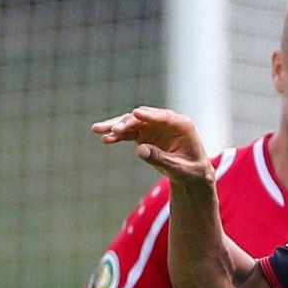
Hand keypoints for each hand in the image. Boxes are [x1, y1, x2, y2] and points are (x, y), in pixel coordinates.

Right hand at [91, 106, 212, 183]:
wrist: (190, 175)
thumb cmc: (191, 170)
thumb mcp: (178, 168)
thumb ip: (160, 159)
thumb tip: (140, 150)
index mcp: (182, 125)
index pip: (163, 117)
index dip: (149, 115)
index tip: (135, 113)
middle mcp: (167, 122)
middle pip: (144, 118)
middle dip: (127, 122)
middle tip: (114, 129)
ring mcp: (154, 126)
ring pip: (132, 123)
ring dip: (116, 126)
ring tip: (97, 130)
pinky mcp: (145, 134)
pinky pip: (129, 133)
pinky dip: (118, 136)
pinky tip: (105, 139)